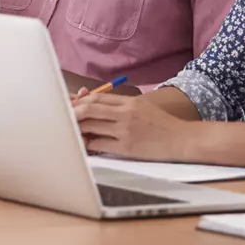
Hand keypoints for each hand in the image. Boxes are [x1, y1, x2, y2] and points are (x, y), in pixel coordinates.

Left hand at [72, 92, 191, 161]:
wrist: (183, 140)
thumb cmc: (163, 126)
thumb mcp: (144, 109)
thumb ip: (122, 107)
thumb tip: (99, 106)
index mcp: (129, 102)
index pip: (97, 98)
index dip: (79, 101)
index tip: (69, 106)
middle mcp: (126, 113)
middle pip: (90, 109)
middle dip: (72, 113)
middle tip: (61, 118)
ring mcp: (126, 130)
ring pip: (91, 126)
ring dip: (78, 130)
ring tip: (70, 133)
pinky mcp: (127, 147)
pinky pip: (100, 144)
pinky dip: (89, 144)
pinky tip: (85, 146)